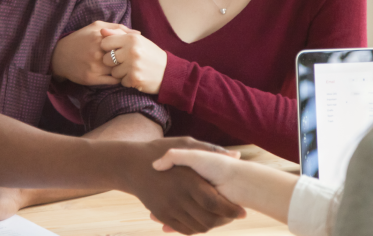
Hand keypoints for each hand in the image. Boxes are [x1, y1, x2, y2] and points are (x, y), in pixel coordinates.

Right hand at [51, 21, 138, 85]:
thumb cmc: (81, 39)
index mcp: (101, 37)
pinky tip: (118, 74)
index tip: (135, 49)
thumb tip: (138, 33)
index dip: (132, 47)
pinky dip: (119, 78)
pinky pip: (113, 81)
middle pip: (124, 58)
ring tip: (127, 68)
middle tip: (135, 61)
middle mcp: (98, 52)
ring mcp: (95, 67)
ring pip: (120, 71)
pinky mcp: (92, 79)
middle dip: (131, 60)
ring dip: (125, 70)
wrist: (60, 55)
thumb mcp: (96, 26)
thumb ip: (117, 27)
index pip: (126, 43)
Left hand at [101, 30, 167, 93]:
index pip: (105, 42)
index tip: (115, 51)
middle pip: (106, 59)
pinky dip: (127, 80)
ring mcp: (133, 66)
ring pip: (113, 72)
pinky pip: (121, 81)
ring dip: (120, 73)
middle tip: (123, 62)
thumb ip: (119, 34)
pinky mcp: (134, 79)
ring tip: (131, 69)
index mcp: (132, 38)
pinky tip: (135, 76)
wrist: (168, 72)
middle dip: (112, 62)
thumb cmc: (150, 54)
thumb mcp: (138, 40)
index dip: (108, 48)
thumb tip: (102, 31)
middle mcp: (132, 51)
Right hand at [120, 137, 245, 234]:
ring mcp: (168, 208)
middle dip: (224, 221)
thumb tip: (237, 154)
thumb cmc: (160, 150)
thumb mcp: (185, 144)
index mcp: (187, 179)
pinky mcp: (162, 214)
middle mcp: (178, 197)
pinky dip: (196, 229)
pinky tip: (203, 221)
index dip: (231, 210)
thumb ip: (211, 149)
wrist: (131, 165)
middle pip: (208, 219)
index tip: (242, 210)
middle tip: (233, 217)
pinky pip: (183, 229)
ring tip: (221, 219)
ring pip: (197, 227)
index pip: (215, 203)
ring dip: (211, 226)